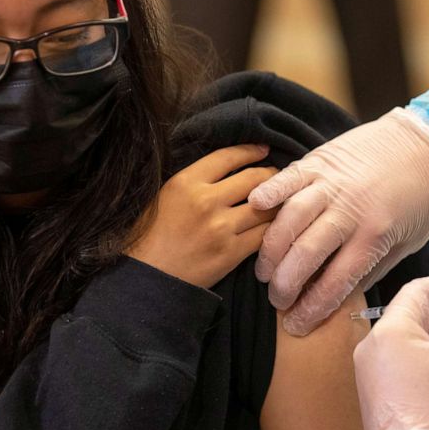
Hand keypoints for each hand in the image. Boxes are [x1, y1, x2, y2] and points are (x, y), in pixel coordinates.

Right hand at [128, 144, 276, 288]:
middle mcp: (205, 201)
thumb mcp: (164, 196)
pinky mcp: (231, 253)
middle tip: (278, 177)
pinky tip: (274, 226)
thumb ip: (193, 182)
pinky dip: (272, 229)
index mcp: (185, 182)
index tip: (263, 149)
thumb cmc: (148, 238)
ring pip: (265, 208)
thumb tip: (225, 170)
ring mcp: (220, 228)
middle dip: (271, 175)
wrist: (146, 279)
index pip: (228, 156)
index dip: (250, 150)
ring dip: (277, 203)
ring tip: (282, 201)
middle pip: (253, 179)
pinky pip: (263, 235)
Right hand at [249, 108, 428, 335]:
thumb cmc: (424, 198)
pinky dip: (270, 191)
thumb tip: (340, 295)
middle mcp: (351, 210)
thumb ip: (372, 268)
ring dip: (270, 248)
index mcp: (375, 235)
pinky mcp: (323, 160)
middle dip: (284, 284)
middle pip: (304, 254)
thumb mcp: (408, 243)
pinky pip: (289, 177)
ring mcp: (333, 183)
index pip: (334, 282)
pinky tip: (255, 207)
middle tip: (276, 299)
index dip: (310, 309)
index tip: (295, 325)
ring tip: (264, 269)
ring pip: (290, 218)